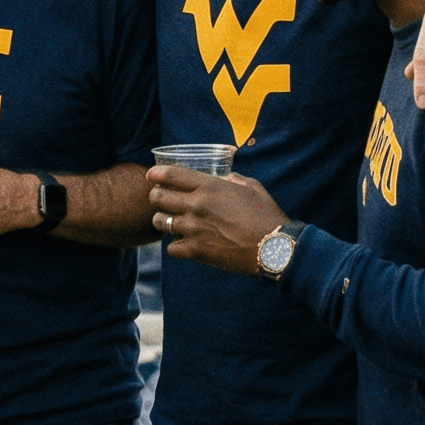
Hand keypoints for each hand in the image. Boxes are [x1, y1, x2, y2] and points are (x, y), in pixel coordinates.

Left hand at [147, 165, 290, 275]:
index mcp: (209, 186)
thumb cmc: (266, 215)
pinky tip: (183, 244)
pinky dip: (175, 247)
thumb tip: (227, 178)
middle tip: (159, 199)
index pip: (171, 174)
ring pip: (161, 222)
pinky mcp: (197, 250)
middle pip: (158, 197)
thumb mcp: (252, 187)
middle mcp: (197, 205)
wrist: (273, 247)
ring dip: (163, 221)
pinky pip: (172, 249)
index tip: (151, 175)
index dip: (156, 173)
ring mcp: (194, 229)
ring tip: (169, 222)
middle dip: (155, 197)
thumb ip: (235, 180)